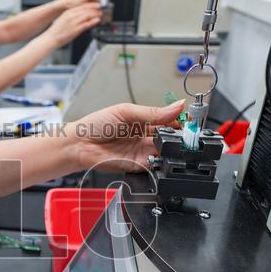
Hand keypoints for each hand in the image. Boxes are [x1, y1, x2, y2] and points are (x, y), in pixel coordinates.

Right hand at [44, 3, 103, 46]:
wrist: (50, 38)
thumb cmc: (57, 31)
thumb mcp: (65, 20)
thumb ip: (74, 17)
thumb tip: (83, 15)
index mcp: (68, 12)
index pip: (82, 5)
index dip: (91, 4)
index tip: (98, 4)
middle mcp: (71, 15)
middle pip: (86, 9)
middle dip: (96, 8)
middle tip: (102, 8)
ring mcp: (74, 22)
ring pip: (88, 15)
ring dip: (96, 14)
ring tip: (102, 14)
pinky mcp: (75, 30)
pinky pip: (86, 24)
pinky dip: (93, 21)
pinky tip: (97, 20)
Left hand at [65, 100, 186, 171]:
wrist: (79, 144)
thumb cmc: (96, 125)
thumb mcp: (127, 112)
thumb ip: (153, 112)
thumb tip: (178, 105)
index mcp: (144, 120)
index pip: (169, 121)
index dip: (180, 121)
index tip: (191, 122)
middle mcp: (144, 136)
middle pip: (169, 138)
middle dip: (179, 137)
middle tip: (186, 136)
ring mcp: (142, 152)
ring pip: (165, 152)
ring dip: (172, 150)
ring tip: (174, 146)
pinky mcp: (138, 166)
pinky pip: (155, 166)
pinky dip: (161, 164)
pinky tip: (163, 157)